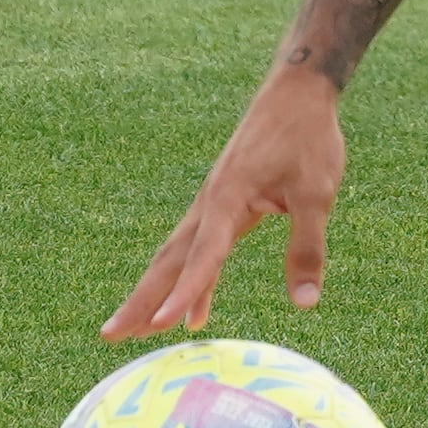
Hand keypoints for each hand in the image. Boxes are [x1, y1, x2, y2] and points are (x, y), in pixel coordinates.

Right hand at [103, 66, 346, 337]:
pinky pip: (199, 249)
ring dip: (156, 293)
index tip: (161, 326)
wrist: (297, 91)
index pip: (203, 256)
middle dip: (141, 300)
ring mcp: (212, 204)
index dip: (184, 294)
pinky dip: (194, 282)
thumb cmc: (307, 138)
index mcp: (228, 198)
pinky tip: (193, 313)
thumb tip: (305, 304)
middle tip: (111, 336)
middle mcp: (209, 203)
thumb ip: (307, 248)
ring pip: (177, 256)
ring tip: (134, 332)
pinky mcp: (223, 203)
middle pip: (169, 260)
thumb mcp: (317, 193)